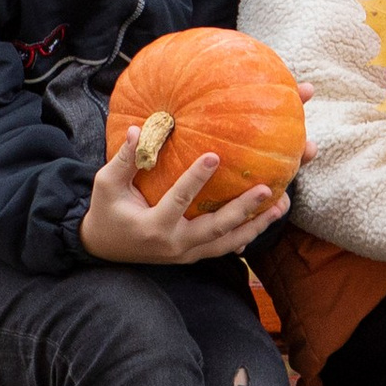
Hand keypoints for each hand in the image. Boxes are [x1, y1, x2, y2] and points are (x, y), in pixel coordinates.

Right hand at [81, 137, 289, 264]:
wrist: (103, 249)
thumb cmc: (106, 211)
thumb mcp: (107, 185)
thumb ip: (124, 160)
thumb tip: (139, 129)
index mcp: (153, 226)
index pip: (178, 201)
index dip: (195, 179)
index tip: (214, 155)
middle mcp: (174, 244)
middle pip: (215, 228)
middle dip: (242, 209)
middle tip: (265, 189)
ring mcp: (186, 254)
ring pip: (227, 242)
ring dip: (256, 225)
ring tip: (281, 204)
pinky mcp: (193, 255)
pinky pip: (225, 247)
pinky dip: (246, 234)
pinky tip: (267, 218)